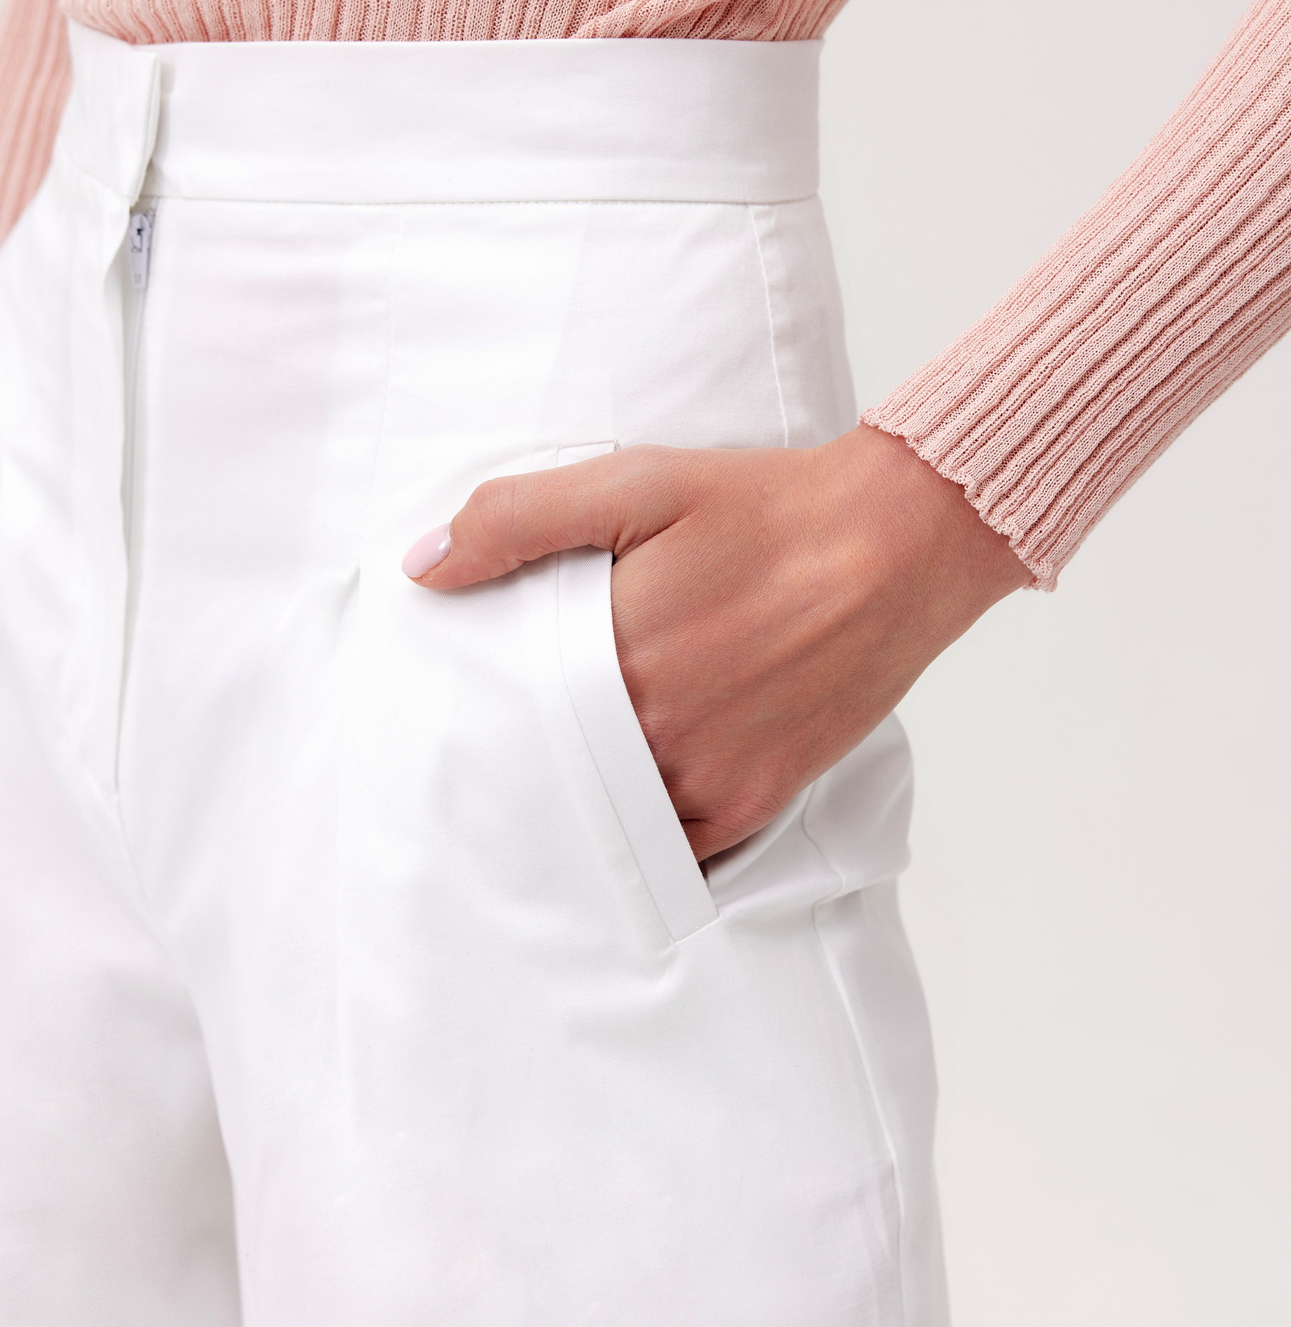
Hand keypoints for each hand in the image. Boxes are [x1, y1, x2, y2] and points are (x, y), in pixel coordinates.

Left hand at [402, 426, 1032, 860]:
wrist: (902, 542)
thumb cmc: (771, 507)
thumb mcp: (641, 480)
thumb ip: (522, 519)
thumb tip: (424, 566)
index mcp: (616, 653)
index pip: (509, 707)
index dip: (481, 707)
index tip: (455, 706)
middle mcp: (658, 729)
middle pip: (552, 765)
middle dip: (521, 758)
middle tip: (490, 749)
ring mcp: (709, 776)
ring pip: (608, 811)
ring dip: (582, 797)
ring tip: (559, 771)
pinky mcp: (754, 800)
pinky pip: (673, 846)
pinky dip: (644, 832)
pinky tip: (623, 805)